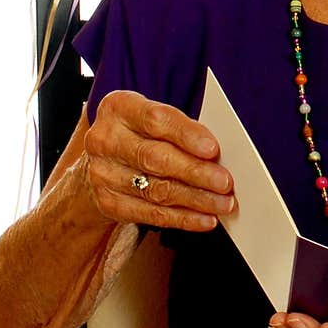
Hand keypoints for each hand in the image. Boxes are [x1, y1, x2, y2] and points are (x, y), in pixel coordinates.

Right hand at [82, 89, 235, 230]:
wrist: (103, 160)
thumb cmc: (140, 133)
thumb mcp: (153, 118)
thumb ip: (181, 130)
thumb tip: (217, 155)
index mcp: (118, 108)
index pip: (155, 120)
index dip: (186, 135)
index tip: (213, 149)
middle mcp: (105, 140)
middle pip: (155, 158)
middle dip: (195, 172)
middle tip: (225, 182)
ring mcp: (102, 174)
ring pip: (156, 190)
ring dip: (195, 199)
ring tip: (223, 203)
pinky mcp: (107, 203)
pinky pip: (150, 214)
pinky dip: (182, 218)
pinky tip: (205, 219)